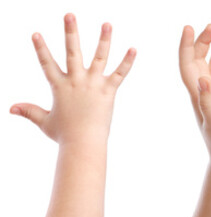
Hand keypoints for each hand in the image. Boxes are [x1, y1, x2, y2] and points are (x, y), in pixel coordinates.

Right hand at [10, 13, 135, 143]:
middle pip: (72, 51)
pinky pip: (120, 73)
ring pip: (99, 57)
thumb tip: (10, 108)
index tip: (36, 33)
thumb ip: (29, 111)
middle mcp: (76, 81)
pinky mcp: (109, 90)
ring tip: (107, 23)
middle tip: (70, 15)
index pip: (47, 63)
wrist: (84, 143)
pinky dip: (127, 61)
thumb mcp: (44, 121)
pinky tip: (134, 48)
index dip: (41, 48)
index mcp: (59, 86)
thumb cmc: (65, 134)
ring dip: (104, 39)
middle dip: (70, 32)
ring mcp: (94, 84)